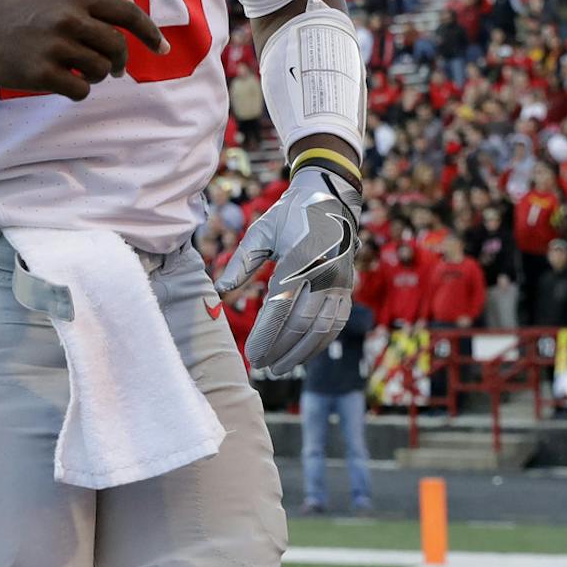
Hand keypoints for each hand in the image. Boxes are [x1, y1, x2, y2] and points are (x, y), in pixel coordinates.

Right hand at [0, 0, 169, 100]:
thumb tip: (129, 12)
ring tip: (79, 72)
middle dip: (120, 61)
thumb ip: (86, 3)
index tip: (163, 49)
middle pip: (117, 46)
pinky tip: (65, 83)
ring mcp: (54, 46)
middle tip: (114, 69)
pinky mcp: (41, 72)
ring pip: (101, 70)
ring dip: (96, 76)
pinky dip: (79, 90)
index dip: (150, 32)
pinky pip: (80, 90)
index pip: (126, 13)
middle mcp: (67, 19)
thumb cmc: (16, 13)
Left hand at [215, 165, 362, 376]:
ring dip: (301, 353)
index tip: (250, 356)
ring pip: (322, 328)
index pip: (280, 307)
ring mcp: (341, 282)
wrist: (330, 198)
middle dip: (280, 349)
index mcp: (300, 258)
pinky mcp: (348, 288)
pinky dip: (319, 343)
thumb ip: (240, 263)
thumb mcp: (261, 232)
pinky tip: (302, 354)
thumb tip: (219, 293)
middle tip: (260, 367)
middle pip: (301, 323)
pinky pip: (335, 323)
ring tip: (280, 369)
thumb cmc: (288, 215)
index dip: (265, 336)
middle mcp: (325, 273)